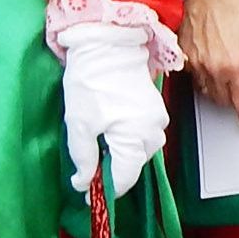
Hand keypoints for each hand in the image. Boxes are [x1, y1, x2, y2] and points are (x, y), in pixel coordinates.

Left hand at [57, 21, 169, 198]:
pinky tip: (109, 127)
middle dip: (110, 169)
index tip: (85, 193)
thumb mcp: (79, 124)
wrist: (108, 45)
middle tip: (86, 162)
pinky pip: (142, 136)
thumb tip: (84, 184)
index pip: (124, 179)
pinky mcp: (156, 111)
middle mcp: (154, 133)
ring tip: (97, 139)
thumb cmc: (92, 80)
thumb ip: (83, 159)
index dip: (104, 190)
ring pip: (138, 152)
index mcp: (136, 138)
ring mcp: (159, 121)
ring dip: (118, 153)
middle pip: (132, 166)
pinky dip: (126, 139)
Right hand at [179, 0, 238, 130]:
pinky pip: (196, 78)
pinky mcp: (183, 57)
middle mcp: (213, 69)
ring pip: (208, 92)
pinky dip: (206, 78)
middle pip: (223, 101)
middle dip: (234, 101)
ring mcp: (196, 64)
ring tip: (227, 73)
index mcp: (235, 66)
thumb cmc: (234, 8)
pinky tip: (212, 63)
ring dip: (220, 91)